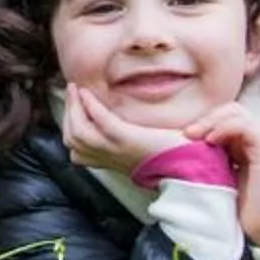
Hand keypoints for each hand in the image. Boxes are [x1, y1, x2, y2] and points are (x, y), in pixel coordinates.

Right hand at [61, 84, 187, 176]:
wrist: (192, 170)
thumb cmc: (176, 159)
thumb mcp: (145, 152)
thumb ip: (130, 143)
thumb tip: (124, 128)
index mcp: (112, 162)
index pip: (76, 153)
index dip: (68, 128)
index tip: (73, 107)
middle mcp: (109, 158)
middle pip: (71, 140)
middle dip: (67, 113)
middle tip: (71, 92)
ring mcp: (115, 149)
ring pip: (77, 132)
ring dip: (73, 107)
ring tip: (76, 89)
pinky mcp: (126, 139)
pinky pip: (99, 121)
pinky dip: (89, 106)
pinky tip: (88, 92)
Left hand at [183, 103, 259, 255]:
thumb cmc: (242, 206)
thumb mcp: (218, 176)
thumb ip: (209, 159)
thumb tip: (179, 147)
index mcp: (244, 144)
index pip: (224, 116)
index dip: (205, 120)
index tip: (184, 137)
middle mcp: (255, 139)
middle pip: (230, 109)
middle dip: (207, 117)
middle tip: (187, 134)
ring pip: (237, 112)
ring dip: (212, 120)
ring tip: (195, 136)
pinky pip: (245, 126)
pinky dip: (225, 128)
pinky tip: (211, 141)